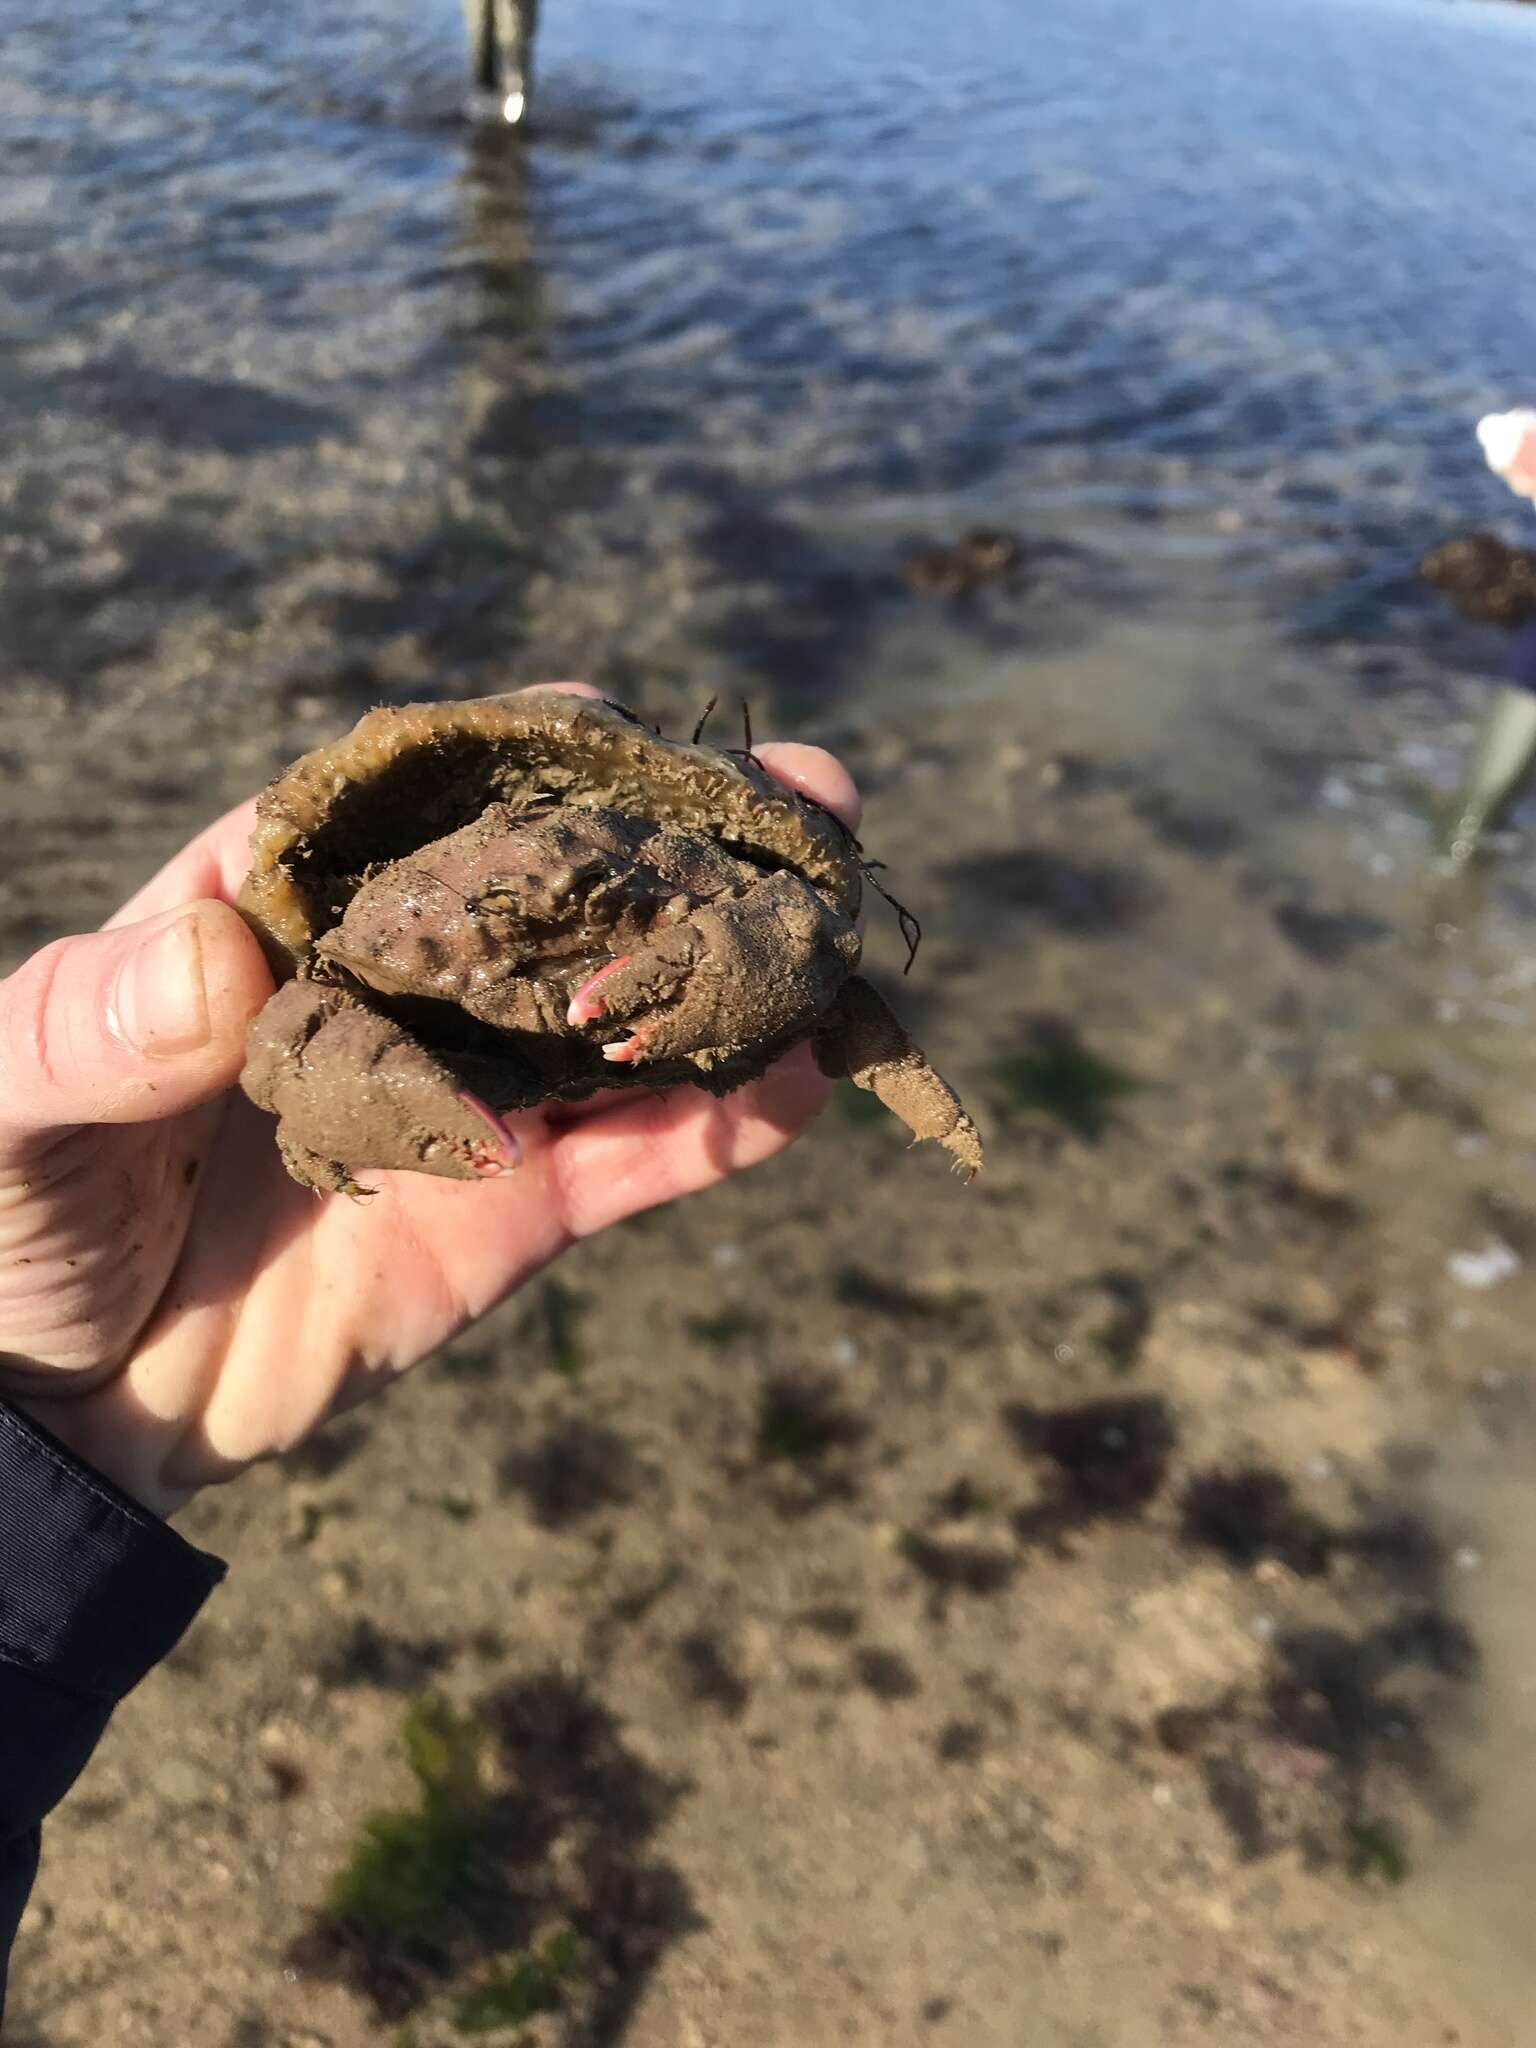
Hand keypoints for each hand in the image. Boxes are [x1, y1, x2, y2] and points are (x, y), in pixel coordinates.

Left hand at [0, 687, 859, 1515]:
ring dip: (730, 980)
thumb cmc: (9, 1203)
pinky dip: (710, 1133)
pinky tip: (794, 1093)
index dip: (524, 753)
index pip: (422, 801)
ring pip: (623, 1022)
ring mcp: (473, 1099)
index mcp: (286, 909)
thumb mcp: (11, 1097)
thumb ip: (95, 1025)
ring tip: (835, 933)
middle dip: (681, 851)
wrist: (60, 1399)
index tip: (610, 721)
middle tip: (805, 806)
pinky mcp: (514, 1214)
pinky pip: (629, 1166)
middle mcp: (407, 987)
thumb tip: (220, 960)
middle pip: (562, 897)